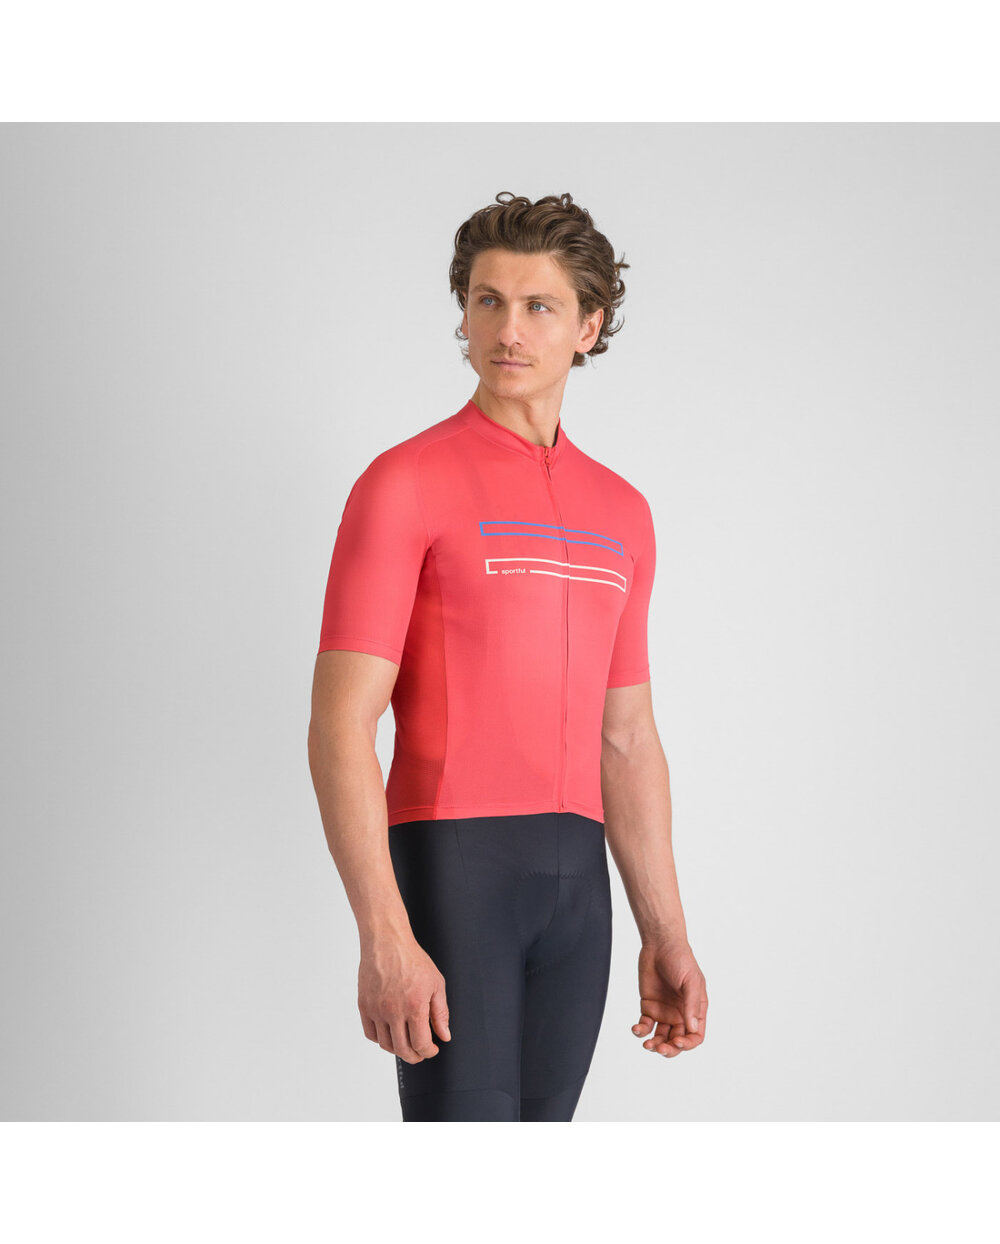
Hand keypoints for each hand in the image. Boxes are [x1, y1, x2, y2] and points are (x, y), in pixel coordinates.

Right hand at [358, 936, 451, 1062]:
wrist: (387, 942)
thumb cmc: (412, 959)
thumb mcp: (436, 984)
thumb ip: (441, 1013)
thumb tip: (444, 1035)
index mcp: (414, 1006)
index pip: (421, 1044)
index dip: (428, 1052)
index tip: (432, 1049)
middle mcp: (393, 1011)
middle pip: (402, 1050)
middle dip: (415, 1056)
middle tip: (420, 1052)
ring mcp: (376, 1010)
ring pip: (385, 1044)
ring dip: (397, 1049)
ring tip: (406, 1043)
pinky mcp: (364, 1006)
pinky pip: (370, 1033)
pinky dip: (380, 1038)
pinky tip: (390, 1032)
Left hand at [632, 939, 707, 1057]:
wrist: (660, 945)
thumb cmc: (681, 960)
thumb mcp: (691, 982)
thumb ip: (691, 1005)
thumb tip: (692, 1029)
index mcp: (695, 1010)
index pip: (695, 1036)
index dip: (688, 1044)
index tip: (677, 1042)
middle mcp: (680, 1014)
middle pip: (677, 1041)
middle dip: (669, 1049)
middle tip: (660, 1048)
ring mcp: (664, 1011)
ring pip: (660, 1037)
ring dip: (654, 1044)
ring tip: (647, 1043)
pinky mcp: (649, 1006)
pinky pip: (645, 1024)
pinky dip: (641, 1030)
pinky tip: (637, 1029)